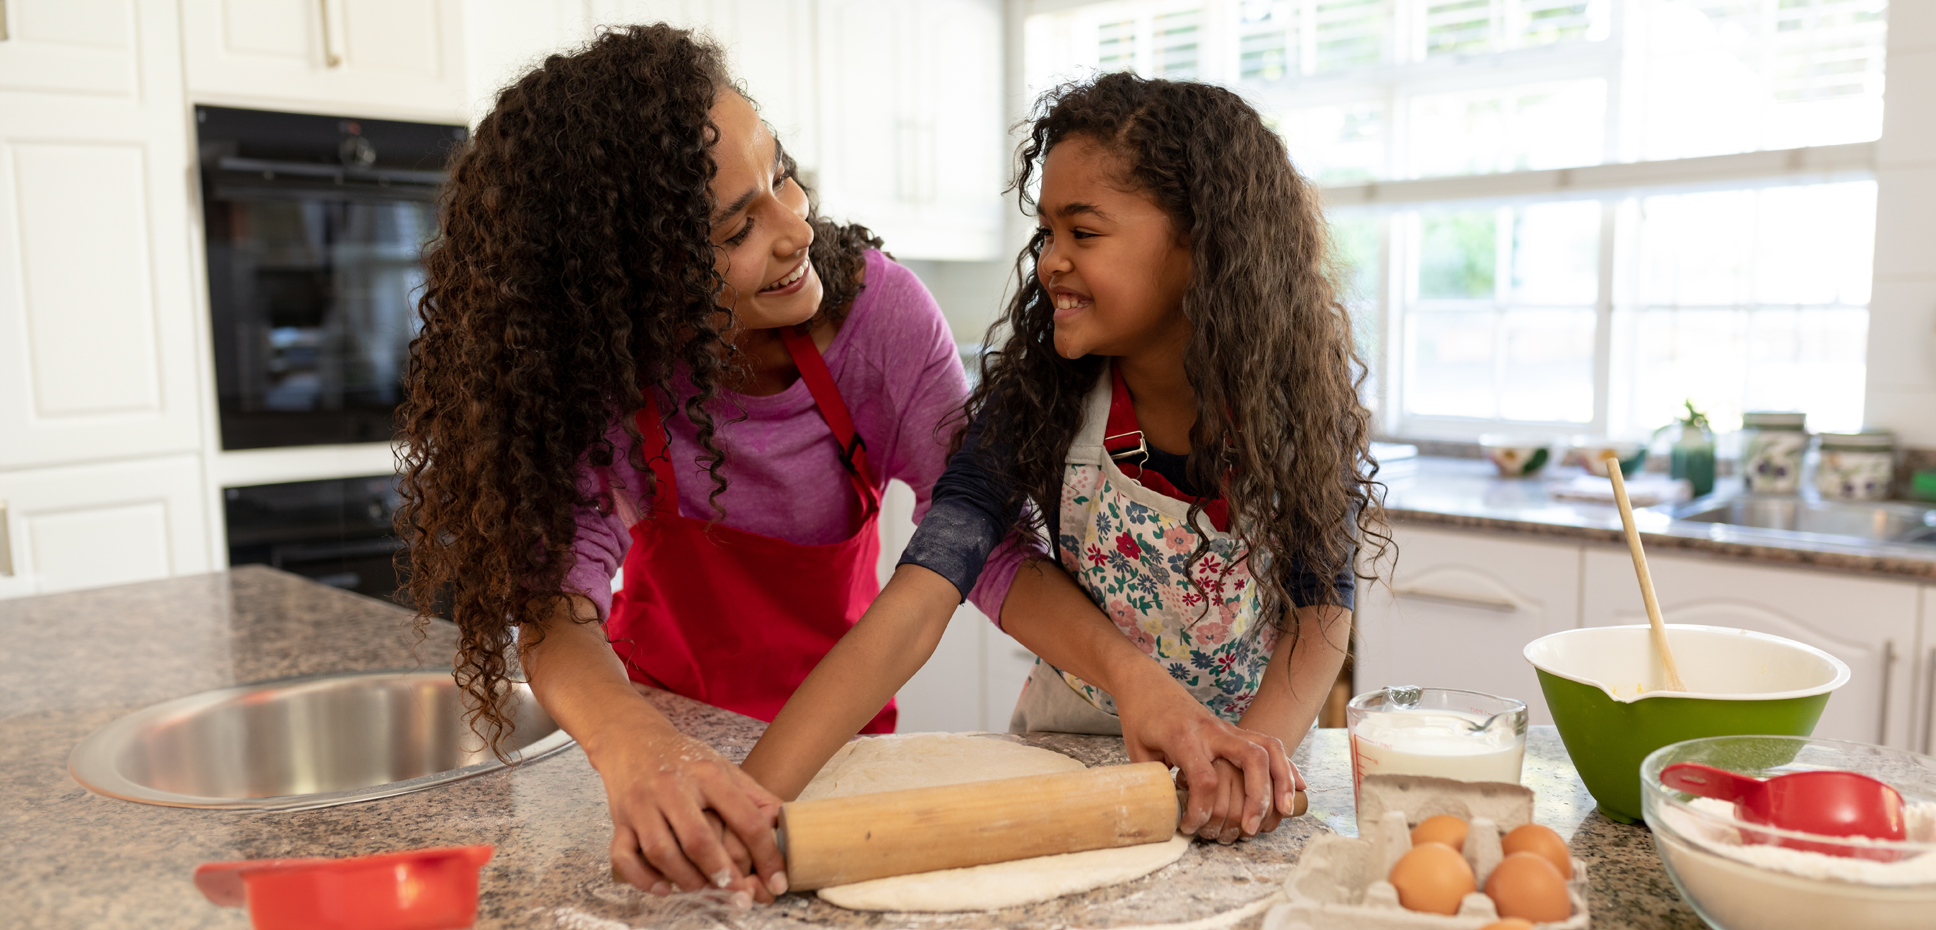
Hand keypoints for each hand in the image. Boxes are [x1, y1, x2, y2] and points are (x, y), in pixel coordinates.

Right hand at [594, 723, 786, 902]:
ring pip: (661, 851)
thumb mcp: (723, 767)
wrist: (632, 739)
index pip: (745, 819)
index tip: (777, 882)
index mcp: (709, 775)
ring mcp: (643, 805)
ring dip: (686, 879)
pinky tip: (665, 888)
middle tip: (739, 894)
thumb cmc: (684, 759)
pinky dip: (644, 878)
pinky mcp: (620, 820)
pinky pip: (624, 856)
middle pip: (698, 839)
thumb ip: (754, 796)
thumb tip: (784, 825)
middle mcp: (674, 788)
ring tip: (705, 891)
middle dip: (721, 872)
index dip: (766, 855)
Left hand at [1113, 665, 1299, 839]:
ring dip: (1281, 781)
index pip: (1205, 778)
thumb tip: (1163, 814)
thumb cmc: (1142, 717)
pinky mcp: (1236, 732)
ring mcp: (1229, 730)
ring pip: (1268, 749)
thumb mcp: (1137, 750)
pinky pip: (1270, 745)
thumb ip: (1151, 781)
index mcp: (1184, 737)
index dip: (1203, 809)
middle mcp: (1213, 731)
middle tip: (1250, 828)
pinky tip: (1297, 786)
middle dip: (1257, 797)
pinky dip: (1286, 766)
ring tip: (1283, 811)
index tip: (1191, 825)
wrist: (1148, 684)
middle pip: (1251, 759)